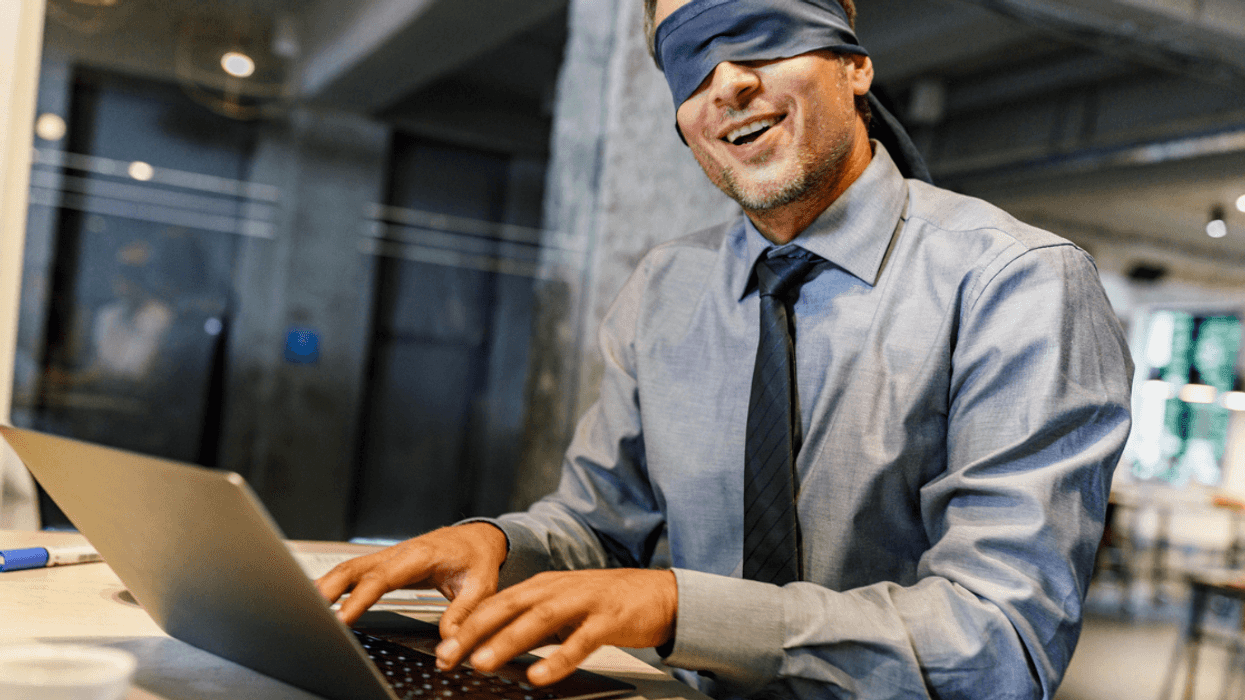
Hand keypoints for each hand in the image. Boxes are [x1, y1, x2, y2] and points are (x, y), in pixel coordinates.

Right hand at [315, 522, 507, 635]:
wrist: (476, 538)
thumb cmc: (476, 558)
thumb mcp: (481, 585)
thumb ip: (464, 614)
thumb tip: (448, 643)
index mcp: (420, 555)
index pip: (383, 577)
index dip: (360, 598)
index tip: (343, 618)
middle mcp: (398, 553)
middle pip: (354, 568)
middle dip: (328, 589)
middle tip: (309, 613)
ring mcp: (387, 557)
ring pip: (348, 569)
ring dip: (325, 587)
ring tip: (303, 609)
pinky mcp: (383, 565)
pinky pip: (353, 573)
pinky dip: (333, 586)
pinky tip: (318, 601)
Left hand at [434, 568, 676, 686]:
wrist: (658, 594)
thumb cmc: (606, 604)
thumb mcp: (562, 609)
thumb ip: (530, 624)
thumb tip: (491, 645)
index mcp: (543, 586)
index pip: (497, 603)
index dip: (467, 624)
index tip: (442, 648)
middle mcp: (558, 589)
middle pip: (509, 607)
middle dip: (475, 631)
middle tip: (449, 655)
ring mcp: (583, 602)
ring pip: (539, 621)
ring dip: (508, 641)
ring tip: (483, 661)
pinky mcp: (608, 619)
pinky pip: (580, 642)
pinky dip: (558, 659)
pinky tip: (540, 676)